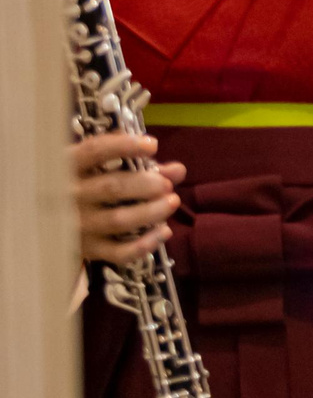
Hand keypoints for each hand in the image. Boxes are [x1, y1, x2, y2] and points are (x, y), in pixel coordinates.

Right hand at [68, 133, 183, 264]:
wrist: (50, 223)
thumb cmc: (84, 186)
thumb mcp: (100, 168)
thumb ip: (139, 166)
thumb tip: (177, 170)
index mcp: (68, 167)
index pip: (94, 151)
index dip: (125, 146)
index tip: (153, 145)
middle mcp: (69, 196)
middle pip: (112, 187)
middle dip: (146, 184)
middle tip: (166, 185)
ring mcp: (78, 225)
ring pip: (119, 219)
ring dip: (151, 211)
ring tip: (172, 202)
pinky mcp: (89, 250)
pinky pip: (119, 252)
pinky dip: (144, 244)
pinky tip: (164, 231)